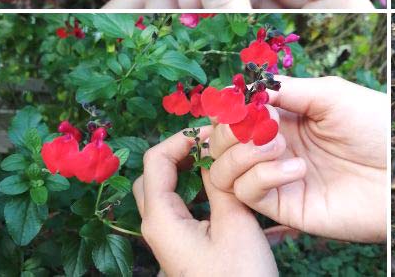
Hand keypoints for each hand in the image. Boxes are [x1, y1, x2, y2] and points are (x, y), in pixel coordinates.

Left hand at [132, 127, 277, 276]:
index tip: (216, 131)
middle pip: (157, 174)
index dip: (184, 137)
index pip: (157, 159)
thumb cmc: (237, 275)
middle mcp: (158, 226)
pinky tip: (234, 191)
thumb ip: (222, 182)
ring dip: (195, 172)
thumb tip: (216, 146)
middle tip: (218, 144)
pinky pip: (187, 209)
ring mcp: (171, 239)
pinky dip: (204, 193)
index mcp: (161, 218)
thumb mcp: (235, 222)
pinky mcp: (186, 247)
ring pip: (172, 192)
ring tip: (228, 161)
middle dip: (185, 152)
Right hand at [206, 76, 386, 242]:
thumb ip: (285, 90)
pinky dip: (263, 176)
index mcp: (284, 118)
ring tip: (278, 144)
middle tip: (257, 123)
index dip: (231, 106)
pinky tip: (297, 169)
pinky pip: (248, 193)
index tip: (238, 100)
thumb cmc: (375, 126)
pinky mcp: (285, 206)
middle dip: (230, 128)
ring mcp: (277, 178)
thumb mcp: (330, 94)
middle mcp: (275, 148)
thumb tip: (245, 90)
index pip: (236, 113)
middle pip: (221, 141)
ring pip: (223, 170)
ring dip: (241, 153)